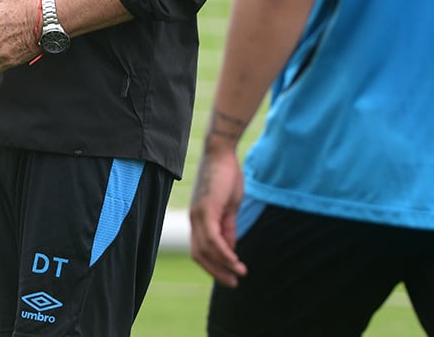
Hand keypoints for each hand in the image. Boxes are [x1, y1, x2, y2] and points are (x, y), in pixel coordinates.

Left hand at [189, 143, 248, 286]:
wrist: (221, 152)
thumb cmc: (226, 175)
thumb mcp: (229, 206)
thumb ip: (228, 227)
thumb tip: (230, 248)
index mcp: (198, 219)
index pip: (201, 249)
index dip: (214, 265)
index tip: (230, 275)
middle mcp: (194, 219)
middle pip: (199, 254)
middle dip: (216, 272)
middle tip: (233, 283)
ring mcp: (198, 215)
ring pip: (205, 249)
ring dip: (222, 265)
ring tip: (239, 274)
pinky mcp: (206, 209)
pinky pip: (212, 238)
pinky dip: (223, 252)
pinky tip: (235, 260)